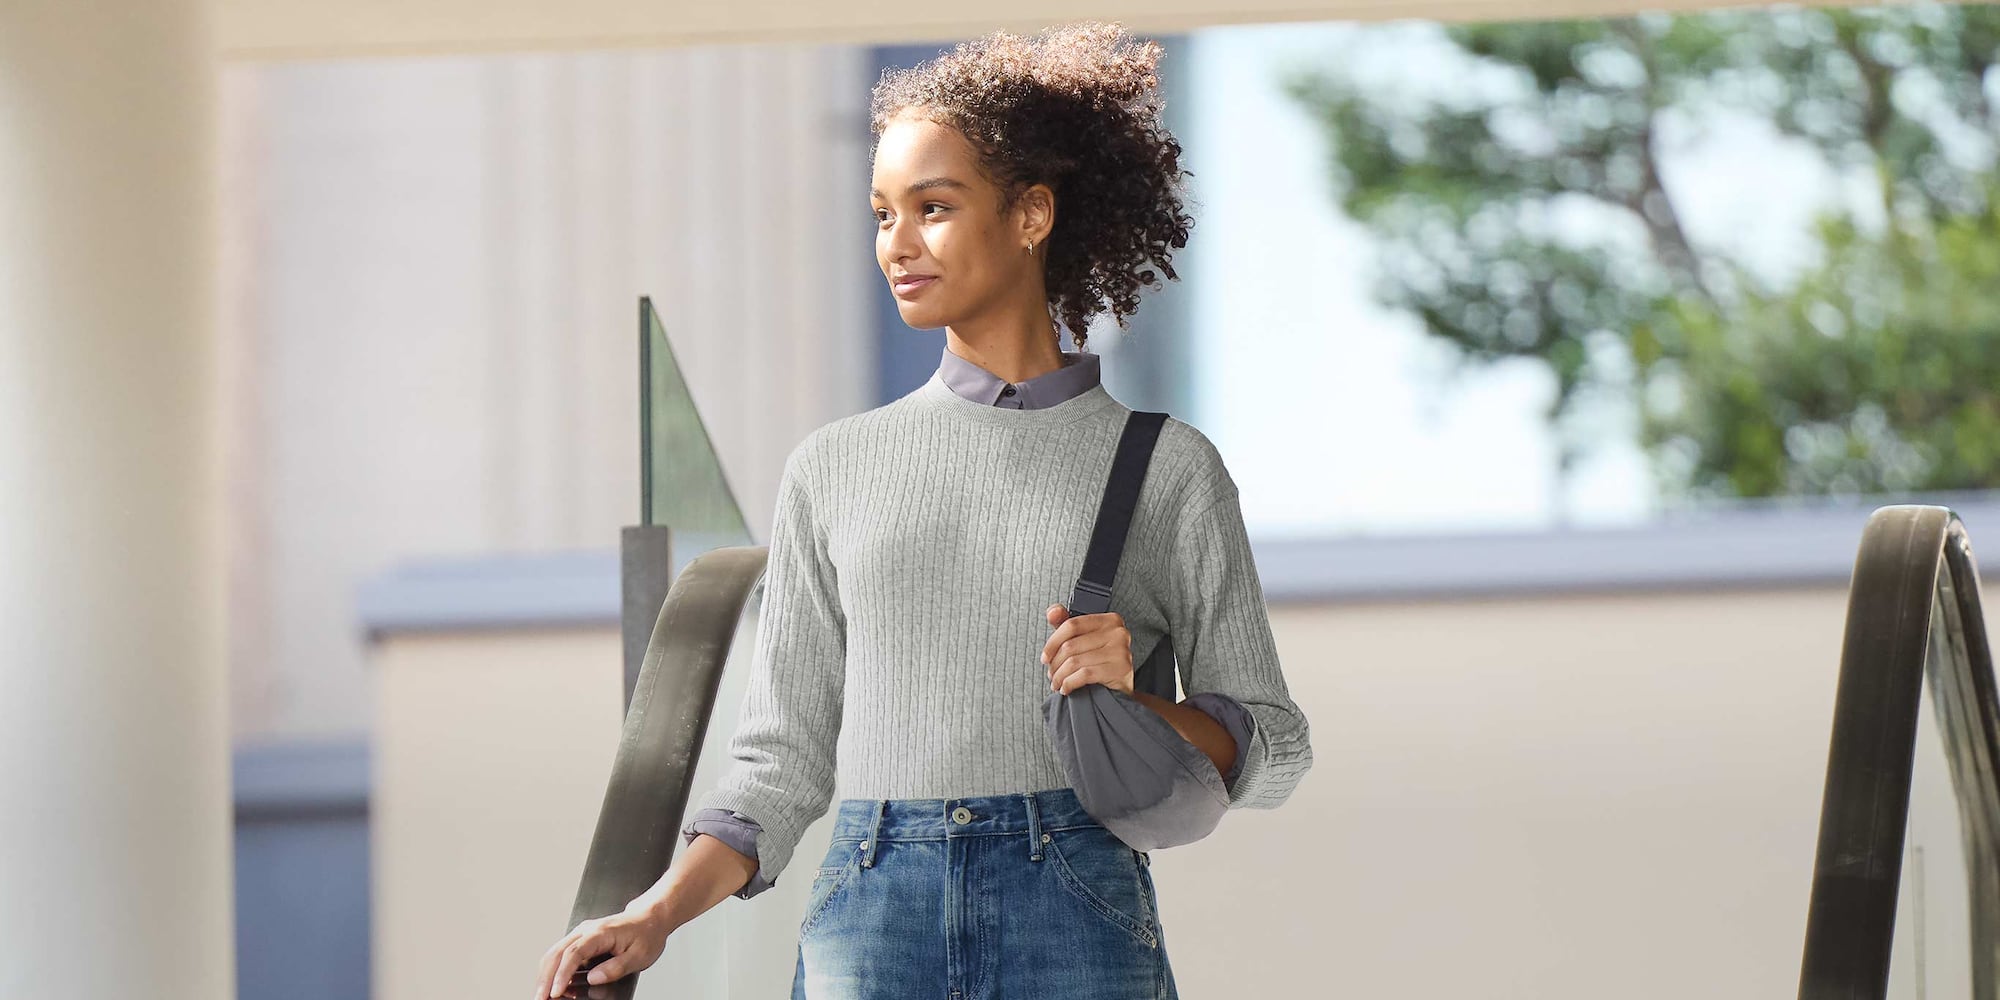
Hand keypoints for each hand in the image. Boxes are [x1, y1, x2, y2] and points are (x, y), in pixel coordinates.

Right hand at [534, 906, 669, 998]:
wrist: (649, 918)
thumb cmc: (646, 933)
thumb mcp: (639, 955)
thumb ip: (616, 967)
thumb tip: (594, 979)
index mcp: (600, 932)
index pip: (574, 953)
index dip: (562, 974)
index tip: (556, 992)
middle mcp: (586, 930)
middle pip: (557, 953)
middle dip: (546, 978)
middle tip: (541, 998)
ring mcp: (581, 934)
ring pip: (555, 953)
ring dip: (546, 975)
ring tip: (544, 995)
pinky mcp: (581, 940)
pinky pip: (562, 955)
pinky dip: (554, 971)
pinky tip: (555, 986)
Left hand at [1043, 603, 1133, 696]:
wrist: (1121, 687)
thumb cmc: (1102, 662)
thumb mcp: (1084, 640)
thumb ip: (1066, 624)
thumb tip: (1052, 612)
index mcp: (1109, 620)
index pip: (1072, 625)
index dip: (1052, 642)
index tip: (1045, 656)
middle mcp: (1118, 632)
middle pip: (1071, 645)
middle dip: (1055, 663)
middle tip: (1051, 674)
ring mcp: (1121, 650)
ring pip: (1075, 661)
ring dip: (1060, 676)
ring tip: (1057, 682)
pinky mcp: (1120, 669)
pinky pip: (1084, 674)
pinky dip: (1070, 683)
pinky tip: (1066, 688)